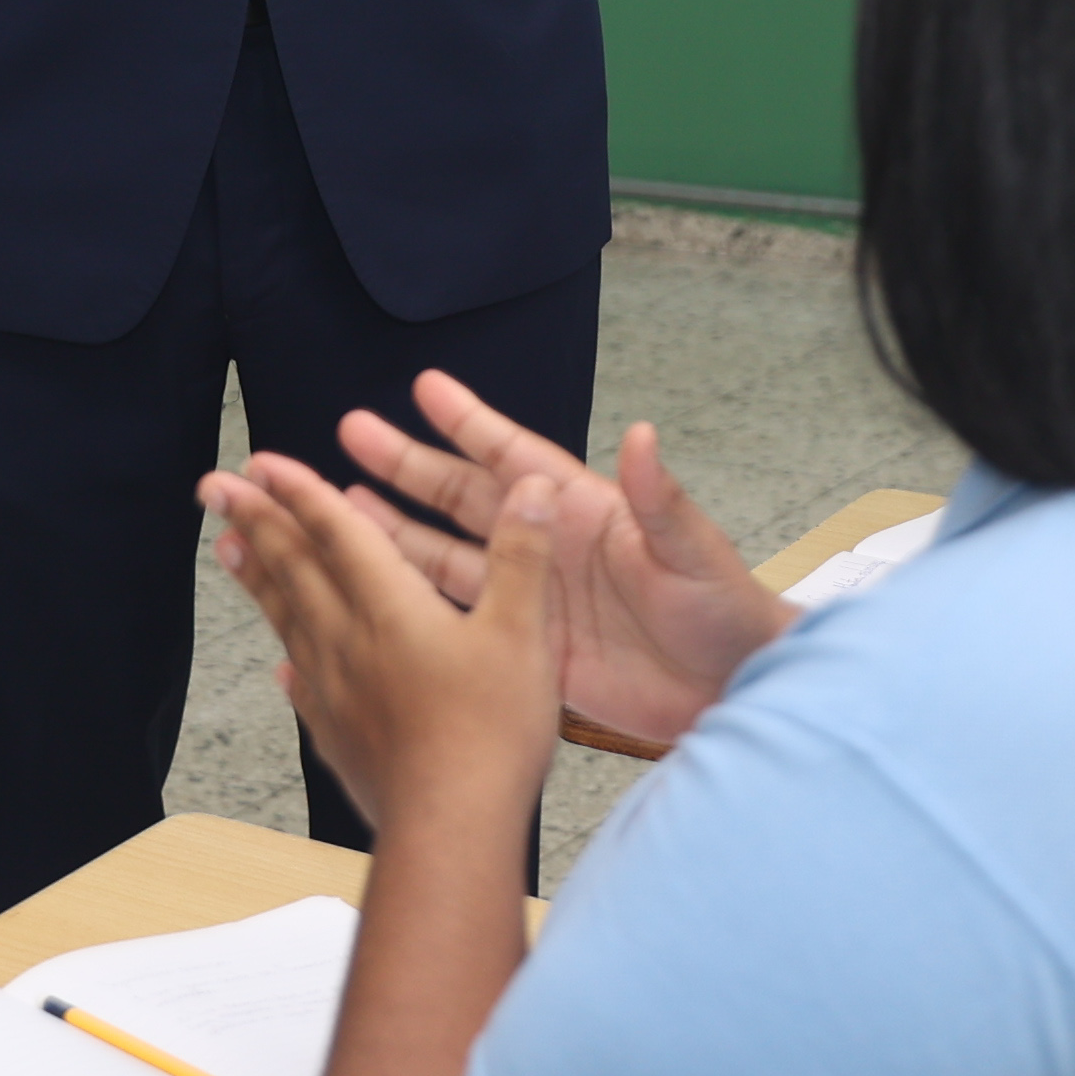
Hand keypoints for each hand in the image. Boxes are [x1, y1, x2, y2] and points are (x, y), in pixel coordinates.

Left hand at [209, 450, 561, 838]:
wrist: (448, 827)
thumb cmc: (489, 732)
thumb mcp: (523, 633)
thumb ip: (522, 558)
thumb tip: (531, 490)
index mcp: (390, 606)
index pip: (335, 533)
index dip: (299, 492)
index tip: (260, 464)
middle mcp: (349, 640)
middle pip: (293, 568)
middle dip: (255, 521)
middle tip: (215, 487)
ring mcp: (335, 691)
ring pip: (285, 619)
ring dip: (256, 577)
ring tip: (224, 547)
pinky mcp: (338, 736)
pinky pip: (302, 685)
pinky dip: (289, 659)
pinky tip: (282, 662)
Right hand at [322, 371, 778, 743]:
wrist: (733, 688)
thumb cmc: (724, 610)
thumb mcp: (693, 552)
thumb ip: (659, 499)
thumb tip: (643, 435)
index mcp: (584, 511)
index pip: (514, 455)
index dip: (469, 421)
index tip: (424, 386)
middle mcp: (548, 546)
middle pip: (463, 497)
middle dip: (407, 465)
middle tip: (350, 432)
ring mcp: (534, 597)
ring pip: (449, 554)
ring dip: (397, 530)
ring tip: (341, 505)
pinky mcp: (528, 648)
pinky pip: (462, 616)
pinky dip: (419, 601)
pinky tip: (378, 587)